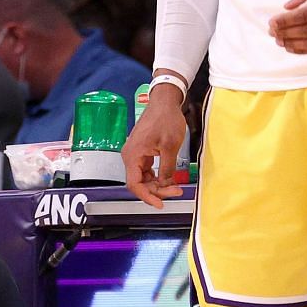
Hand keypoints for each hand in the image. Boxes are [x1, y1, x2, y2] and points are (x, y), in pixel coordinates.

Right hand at [121, 88, 187, 209]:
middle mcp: (130, 156)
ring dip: (158, 184)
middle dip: (157, 190)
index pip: (134, 184)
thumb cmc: (165, 119)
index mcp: (132, 155)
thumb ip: (167, 169)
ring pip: (144, 178)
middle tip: (176, 191)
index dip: (147, 197)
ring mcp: (135, 154)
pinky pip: (146, 170)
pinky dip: (157, 176)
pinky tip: (169, 177)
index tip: (160, 204)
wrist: (163, 102)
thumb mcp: (170, 147)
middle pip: (140, 183)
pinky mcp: (141, 152)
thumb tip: (166, 184)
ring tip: (175, 185)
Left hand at [268, 0, 306, 54]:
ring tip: (279, 41)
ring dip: (293, 44)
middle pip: (306, 31)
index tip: (272, 22)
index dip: (285, 21)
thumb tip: (287, 6)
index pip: (303, 16)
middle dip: (285, 33)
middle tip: (272, 32)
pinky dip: (305, 50)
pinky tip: (294, 47)